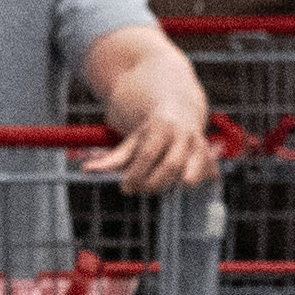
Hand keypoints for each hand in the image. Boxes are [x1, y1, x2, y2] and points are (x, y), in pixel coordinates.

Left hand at [96, 69, 215, 193]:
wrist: (179, 107)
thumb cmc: (149, 130)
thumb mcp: (131, 140)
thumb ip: (112, 158)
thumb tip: (86, 170)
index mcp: (160, 128)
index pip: (148, 155)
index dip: (136, 175)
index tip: (124, 187)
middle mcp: (182, 135)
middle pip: (170, 168)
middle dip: (151, 184)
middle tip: (138, 188)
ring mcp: (197, 145)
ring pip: (190, 176)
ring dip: (170, 187)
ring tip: (157, 185)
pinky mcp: (208, 156)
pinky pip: (204, 177)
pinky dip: (192, 184)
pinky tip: (178, 183)